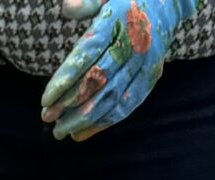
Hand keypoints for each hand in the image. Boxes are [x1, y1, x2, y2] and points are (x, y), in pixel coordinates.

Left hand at [40, 0, 198, 141]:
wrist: (169, 2)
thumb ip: (85, 1)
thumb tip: (66, 8)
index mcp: (117, 22)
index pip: (87, 56)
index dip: (65, 80)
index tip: (45, 99)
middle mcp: (132, 45)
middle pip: (97, 82)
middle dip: (70, 104)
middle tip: (47, 119)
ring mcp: (143, 64)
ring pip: (112, 98)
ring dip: (85, 119)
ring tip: (62, 132)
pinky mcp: (150, 78)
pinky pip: (127, 105)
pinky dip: (105, 122)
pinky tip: (84, 132)